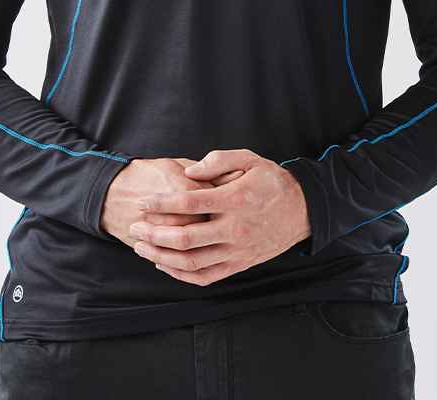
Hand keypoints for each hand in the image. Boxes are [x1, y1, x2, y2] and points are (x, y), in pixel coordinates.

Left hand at [127, 148, 310, 284]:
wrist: (302, 210)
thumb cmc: (272, 181)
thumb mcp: (250, 159)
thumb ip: (218, 160)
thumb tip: (189, 172)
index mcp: (234, 199)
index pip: (189, 203)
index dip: (161, 204)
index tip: (143, 202)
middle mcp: (234, 228)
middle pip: (185, 238)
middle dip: (154, 233)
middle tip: (134, 226)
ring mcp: (237, 250)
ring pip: (192, 262)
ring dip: (162, 256)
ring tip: (141, 247)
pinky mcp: (239, 264)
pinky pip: (205, 276)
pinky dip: (181, 275)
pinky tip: (165, 265)